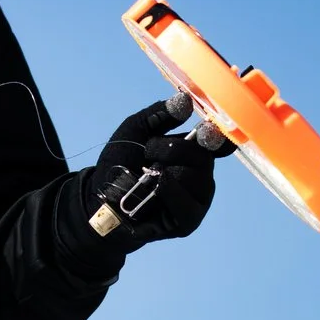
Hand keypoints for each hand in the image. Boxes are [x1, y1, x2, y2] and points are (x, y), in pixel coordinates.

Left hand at [85, 91, 235, 249]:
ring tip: (144, 174)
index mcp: (192, 151)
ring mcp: (196, 198)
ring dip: (165, 171)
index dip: (217, 136)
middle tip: (147, 152)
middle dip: (173, 149)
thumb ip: (159, 114)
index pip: (219, 142)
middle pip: (203, 156)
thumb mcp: (134, 130)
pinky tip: (157, 185)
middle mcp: (200, 174)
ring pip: (197, 178)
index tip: (206, 128)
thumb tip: (185, 99)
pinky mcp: (188, 220)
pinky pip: (189, 205)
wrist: (100, 196)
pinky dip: (171, 192)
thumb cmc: (119, 163)